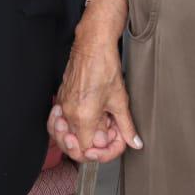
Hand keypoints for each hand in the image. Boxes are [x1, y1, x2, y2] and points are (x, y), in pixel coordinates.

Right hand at [49, 0, 141, 163]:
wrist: (93, 44)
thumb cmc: (105, 66)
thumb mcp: (120, 100)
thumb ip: (126, 126)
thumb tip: (134, 142)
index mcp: (84, 117)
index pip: (86, 150)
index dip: (101, 150)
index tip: (111, 141)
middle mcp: (69, 114)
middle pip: (73, 146)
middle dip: (90, 146)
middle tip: (105, 135)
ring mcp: (62, 106)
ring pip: (65, 135)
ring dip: (79, 137)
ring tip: (95, 128)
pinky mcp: (60, 99)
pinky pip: (60, 122)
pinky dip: (70, 126)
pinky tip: (81, 121)